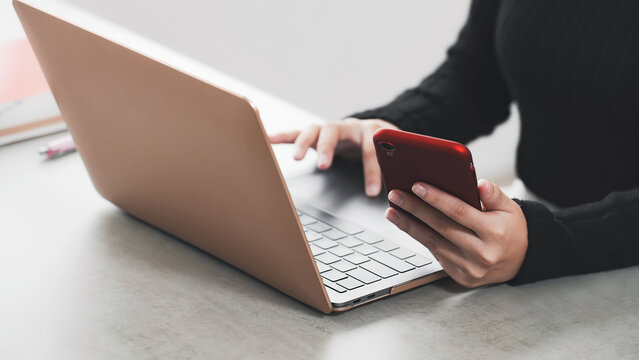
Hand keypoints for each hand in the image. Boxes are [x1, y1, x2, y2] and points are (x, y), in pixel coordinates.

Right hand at [269, 118, 398, 195]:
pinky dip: (283, 136)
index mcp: (374, 131)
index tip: (372, 192)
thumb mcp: (399, 157)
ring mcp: (332, 127)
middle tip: (324, 166)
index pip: (372, 149)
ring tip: (296, 158)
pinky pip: (298, 133)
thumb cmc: (389, 148)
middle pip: (335, 131)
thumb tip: (409, 193)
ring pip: (315, 130)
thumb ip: (402, 170)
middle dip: (328, 148)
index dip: (372, 169)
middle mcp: (350, 126)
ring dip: (305, 143)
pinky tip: (267, 139)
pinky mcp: (318, 133)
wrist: (380, 131)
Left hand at [385, 179, 527, 286]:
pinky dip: (419, 237)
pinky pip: (435, 253)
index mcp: (494, 232)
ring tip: (392, 210)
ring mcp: (469, 267)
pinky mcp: (460, 276)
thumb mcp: (510, 208)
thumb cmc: (510, 229)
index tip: (417, 185)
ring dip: (409, 225)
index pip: (459, 212)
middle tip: (395, 195)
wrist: (519, 261)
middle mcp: (482, 253)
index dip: (436, 198)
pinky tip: (406, 224)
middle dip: (414, 209)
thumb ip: (495, 194)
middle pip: (441, 227)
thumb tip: (480, 183)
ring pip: (433, 242)